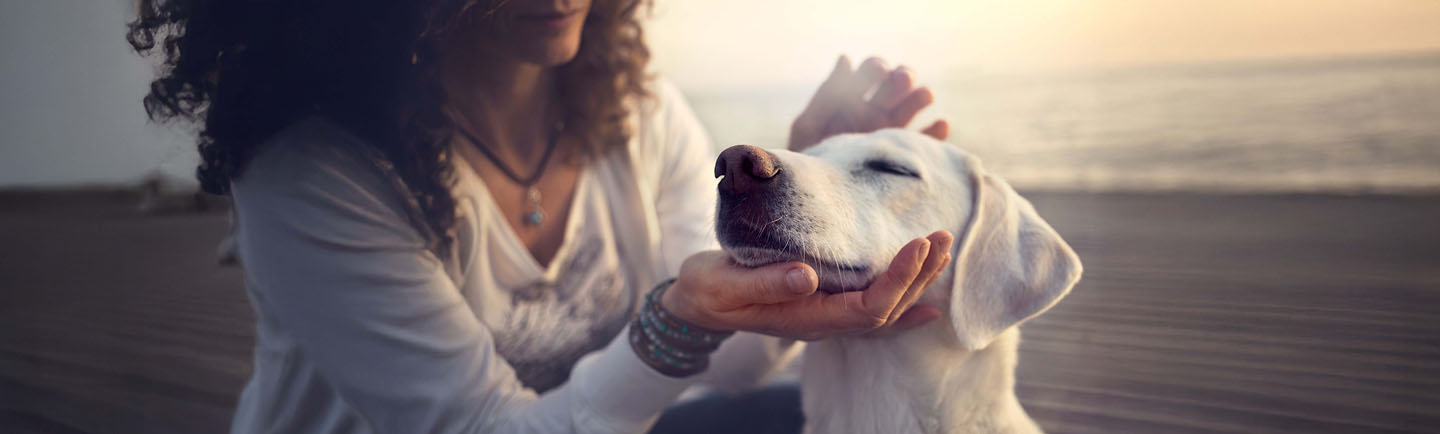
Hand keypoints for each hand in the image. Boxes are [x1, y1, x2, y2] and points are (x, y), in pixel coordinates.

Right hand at [662, 231, 954, 340]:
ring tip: (941, 249)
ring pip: (885, 309)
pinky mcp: (824, 303)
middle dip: (919, 274)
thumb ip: (765, 283)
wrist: (694, 303)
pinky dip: (904, 303)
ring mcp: (826, 316)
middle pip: (887, 309)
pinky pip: (873, 310)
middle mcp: (824, 322)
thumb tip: (808, 275)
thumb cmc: (707, 290)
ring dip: (917, 281)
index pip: (868, 307)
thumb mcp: (724, 284)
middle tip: (941, 235)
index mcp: (806, 317)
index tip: (918, 244)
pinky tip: (929, 302)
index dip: (898, 279)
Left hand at [789, 56, 949, 151]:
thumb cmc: (807, 162)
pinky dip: (936, 132)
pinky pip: (926, 142)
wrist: (817, 200)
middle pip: (897, 85)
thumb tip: (846, 58)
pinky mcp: (904, 156)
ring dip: (921, 96)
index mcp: (852, 99)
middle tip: (902, 80)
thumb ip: (827, 94)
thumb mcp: (809, 126)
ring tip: (924, 95)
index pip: (872, 71)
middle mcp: (875, 112)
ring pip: (913, 106)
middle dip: (902, 77)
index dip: (877, 68)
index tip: (879, 72)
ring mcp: (891, 133)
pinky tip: (940, 125)